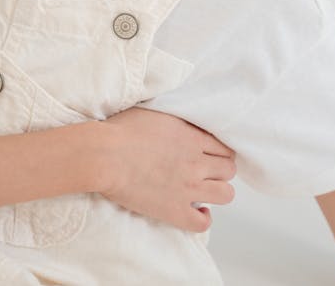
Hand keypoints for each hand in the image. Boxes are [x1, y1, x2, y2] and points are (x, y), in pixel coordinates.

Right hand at [96, 106, 235, 231]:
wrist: (105, 156)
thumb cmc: (121, 130)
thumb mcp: (154, 111)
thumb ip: (174, 118)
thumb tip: (179, 116)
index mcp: (191, 138)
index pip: (225, 148)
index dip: (218, 153)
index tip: (209, 155)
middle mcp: (196, 163)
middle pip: (229, 170)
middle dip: (220, 171)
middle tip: (205, 172)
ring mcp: (188, 188)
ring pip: (225, 194)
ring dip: (217, 192)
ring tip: (203, 190)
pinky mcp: (174, 210)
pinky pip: (202, 223)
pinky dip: (203, 218)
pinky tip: (196, 211)